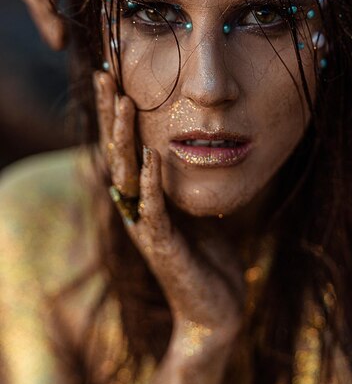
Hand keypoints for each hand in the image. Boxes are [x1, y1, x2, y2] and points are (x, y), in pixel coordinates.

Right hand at [93, 70, 244, 344]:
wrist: (214, 309)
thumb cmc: (204, 256)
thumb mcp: (191, 208)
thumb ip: (181, 180)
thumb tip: (190, 143)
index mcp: (141, 196)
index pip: (123, 146)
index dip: (114, 112)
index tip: (112, 74)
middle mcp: (135, 207)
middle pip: (115, 152)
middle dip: (110, 113)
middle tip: (106, 74)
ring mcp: (145, 227)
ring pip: (126, 175)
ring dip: (124, 138)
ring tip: (123, 101)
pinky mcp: (162, 246)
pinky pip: (154, 209)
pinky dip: (152, 181)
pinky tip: (151, 155)